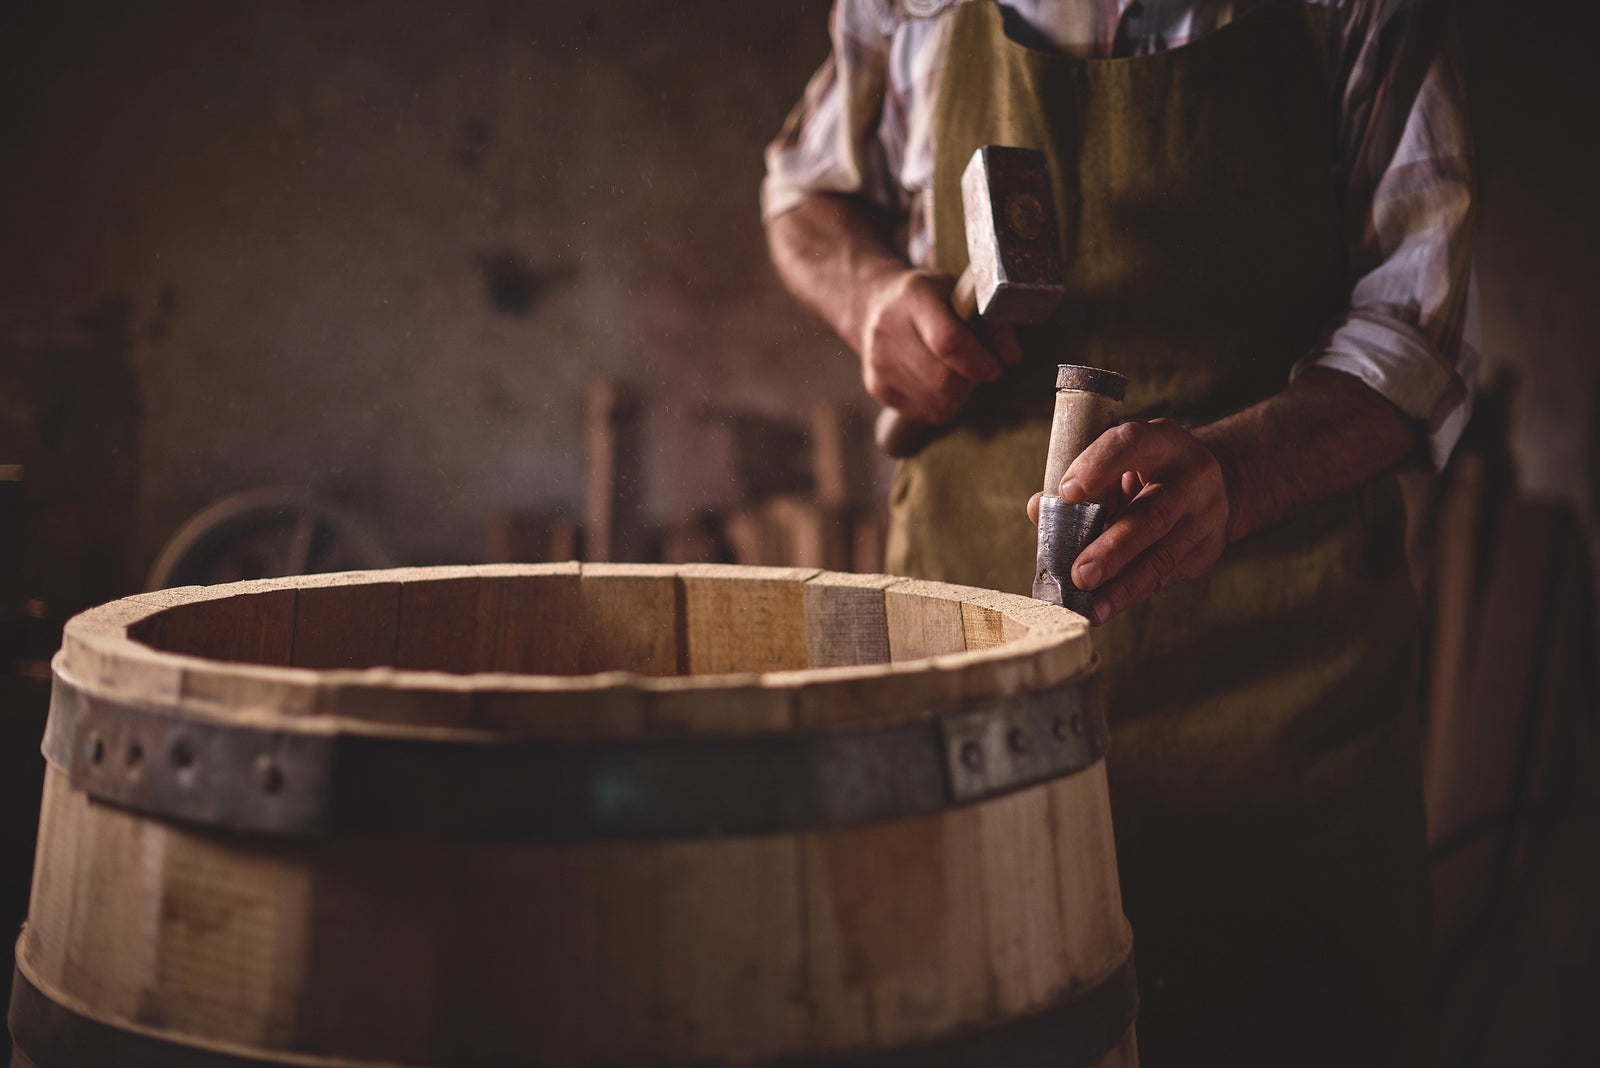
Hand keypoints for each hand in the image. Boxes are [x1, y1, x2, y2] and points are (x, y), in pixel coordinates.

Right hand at [857, 269, 1020, 424]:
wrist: (873, 304)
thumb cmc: (930, 299)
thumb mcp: (961, 295)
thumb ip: (993, 323)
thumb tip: (1012, 358)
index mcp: (913, 298)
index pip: (949, 342)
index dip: (979, 362)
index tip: (993, 368)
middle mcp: (888, 329)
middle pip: (943, 379)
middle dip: (970, 382)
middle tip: (976, 370)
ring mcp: (878, 361)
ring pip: (936, 402)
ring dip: (959, 396)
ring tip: (957, 375)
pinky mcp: (877, 386)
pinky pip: (924, 413)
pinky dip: (942, 405)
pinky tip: (940, 385)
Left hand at [1027, 420, 1230, 624]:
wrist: (1215, 483)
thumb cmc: (1149, 471)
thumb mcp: (1121, 462)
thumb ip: (1081, 482)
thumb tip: (1039, 509)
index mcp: (1162, 443)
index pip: (1129, 445)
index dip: (1097, 467)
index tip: (1065, 494)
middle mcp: (1192, 477)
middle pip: (1152, 515)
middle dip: (1112, 549)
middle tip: (1080, 574)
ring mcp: (1206, 516)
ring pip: (1162, 556)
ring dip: (1122, 587)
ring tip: (1091, 608)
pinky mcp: (1208, 549)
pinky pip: (1166, 576)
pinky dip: (1132, 593)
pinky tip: (1105, 607)